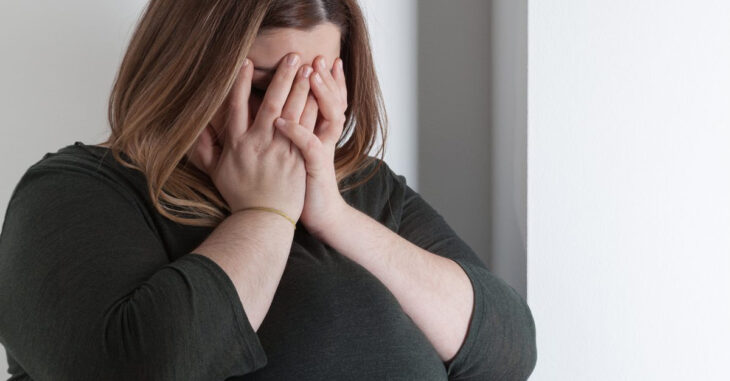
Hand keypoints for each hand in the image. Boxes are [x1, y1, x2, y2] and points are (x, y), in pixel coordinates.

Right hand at [188, 53, 310, 223]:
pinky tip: (320, 97)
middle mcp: (258, 143)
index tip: (246, 62)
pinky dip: (313, 112)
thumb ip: (205, 149)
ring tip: (309, 68)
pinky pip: (307, 130)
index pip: (237, 106)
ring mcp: (280, 150)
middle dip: (282, 77)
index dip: (240, 82)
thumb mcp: (215, 172)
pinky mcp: (298, 159)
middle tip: (292, 56)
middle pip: (271, 103)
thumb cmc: (240, 197)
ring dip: (302, 89)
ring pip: (292, 113)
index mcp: (236, 143)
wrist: (262, 220)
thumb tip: (196, 128)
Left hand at [273, 55, 348, 238]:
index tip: (318, 59)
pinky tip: (281, 121)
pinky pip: (308, 146)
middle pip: (331, 101)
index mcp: (319, 132)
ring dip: (317, 94)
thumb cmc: (302, 185)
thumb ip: (292, 132)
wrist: (319, 214)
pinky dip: (295, 132)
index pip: (327, 99)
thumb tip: (275, 115)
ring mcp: (321, 151)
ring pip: (327, 116)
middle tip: (319, 58)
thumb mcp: (299, 155)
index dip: (326, 80)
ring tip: (309, 74)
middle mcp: (324, 138)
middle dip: (326, 79)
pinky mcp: (315, 167)